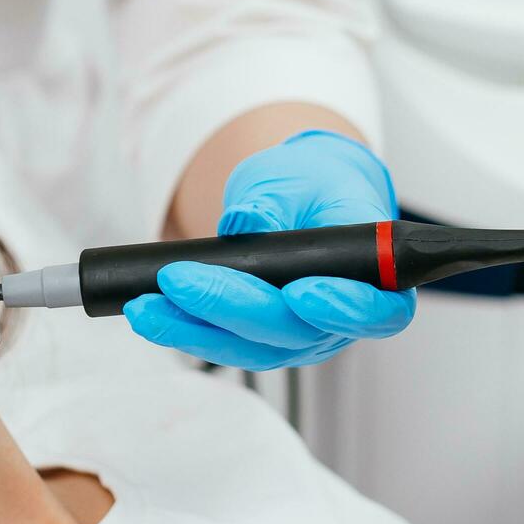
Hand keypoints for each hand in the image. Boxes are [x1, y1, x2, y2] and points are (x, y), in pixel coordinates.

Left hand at [124, 129, 417, 369]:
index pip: (377, 310)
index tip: (300, 293)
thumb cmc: (314, 186)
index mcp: (378, 278)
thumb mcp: (300, 176)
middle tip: (181, 282)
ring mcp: (301, 337)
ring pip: (252, 348)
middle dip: (232, 308)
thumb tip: (245, 221)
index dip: (343, 309)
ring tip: (146, 308)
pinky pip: (225, 345)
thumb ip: (277, 199)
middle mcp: (342, 320)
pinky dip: (184, 331)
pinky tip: (149, 316)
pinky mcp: (262, 342)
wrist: (302, 197)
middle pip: (294, 331)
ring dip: (194, 329)